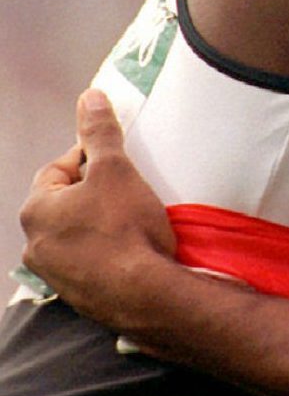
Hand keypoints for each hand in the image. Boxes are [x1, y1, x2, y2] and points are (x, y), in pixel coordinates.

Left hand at [20, 91, 177, 326]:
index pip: (57, 169)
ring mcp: (55, 275)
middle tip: (129, 190)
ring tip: (135, 221)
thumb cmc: (124, 227)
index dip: (89, 159)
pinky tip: (135, 250)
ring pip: (77, 236)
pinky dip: (109, 254)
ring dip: (100, 225)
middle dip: (95, 194)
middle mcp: (35, 245)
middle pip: (67, 205)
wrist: (144, 293)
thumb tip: (89, 98)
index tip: (117, 161)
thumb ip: (100, 133)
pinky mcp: (79, 297)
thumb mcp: (115, 169)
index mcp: (36, 210)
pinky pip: (91, 264)